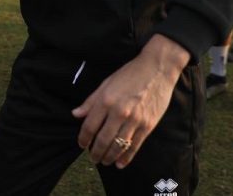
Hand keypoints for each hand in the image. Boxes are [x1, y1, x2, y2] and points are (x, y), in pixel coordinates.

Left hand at [72, 35, 187, 168]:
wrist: (157, 69)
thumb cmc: (130, 74)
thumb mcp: (106, 83)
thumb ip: (91, 101)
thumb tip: (76, 114)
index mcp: (106, 100)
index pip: (89, 126)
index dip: (83, 138)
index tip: (81, 145)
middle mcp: (119, 112)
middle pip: (102, 140)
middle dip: (95, 152)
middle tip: (92, 158)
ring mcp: (134, 120)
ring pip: (118, 145)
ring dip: (109, 157)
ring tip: (104, 161)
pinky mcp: (148, 125)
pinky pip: (135, 146)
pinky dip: (126, 157)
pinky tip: (120, 163)